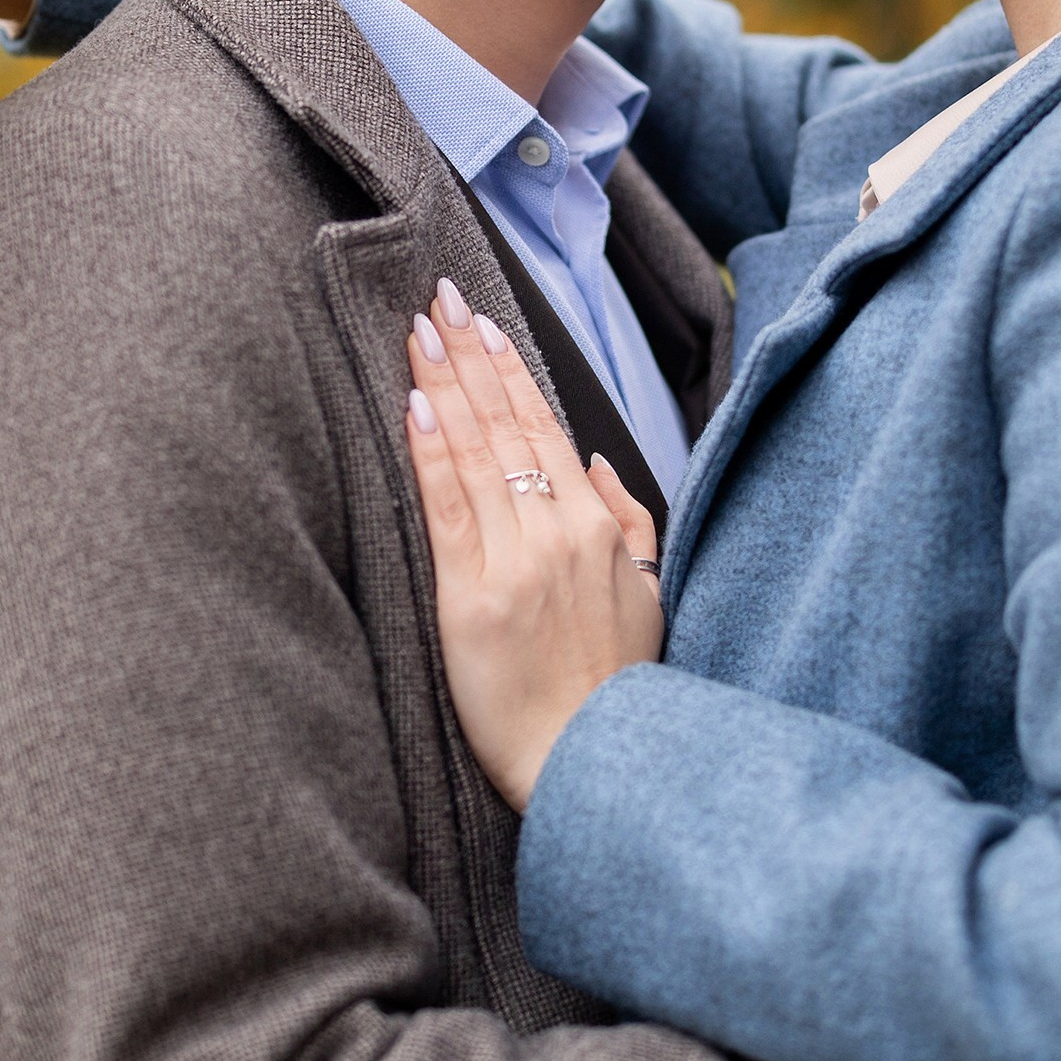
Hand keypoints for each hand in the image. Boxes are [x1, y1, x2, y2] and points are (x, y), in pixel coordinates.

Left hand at [404, 279, 662, 810]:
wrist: (591, 761)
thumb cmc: (616, 686)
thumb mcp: (648, 593)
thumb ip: (628, 516)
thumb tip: (592, 457)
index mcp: (600, 527)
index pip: (544, 428)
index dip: (507, 370)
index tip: (478, 322)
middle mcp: (560, 531)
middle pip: (505, 424)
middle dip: (468, 355)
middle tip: (435, 299)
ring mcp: (516, 560)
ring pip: (474, 451)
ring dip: (442, 384)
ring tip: (416, 334)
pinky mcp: (472, 596)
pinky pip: (447, 507)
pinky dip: (430, 452)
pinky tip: (412, 406)